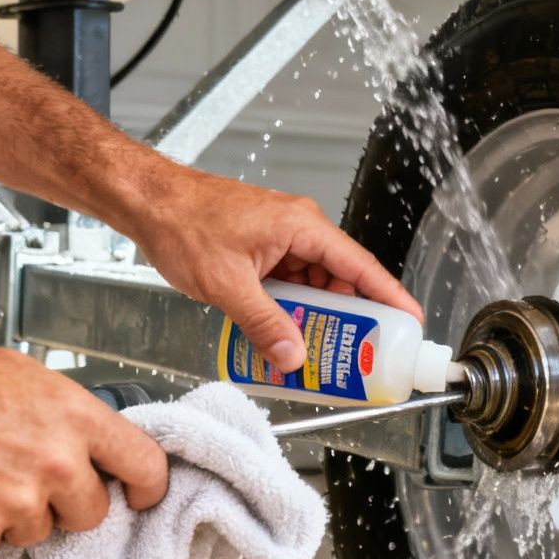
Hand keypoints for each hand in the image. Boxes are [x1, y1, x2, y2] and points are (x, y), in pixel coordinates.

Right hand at [0, 341, 169, 555]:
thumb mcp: (26, 378)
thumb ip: (69, 416)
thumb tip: (94, 443)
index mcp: (74, 419)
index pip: (146, 466)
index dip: (147, 487)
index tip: (141, 494)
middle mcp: (53, 464)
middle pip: (93, 513)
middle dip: (68, 503)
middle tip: (30, 478)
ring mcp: (13, 503)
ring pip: (41, 532)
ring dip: (18, 514)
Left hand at [129, 169, 420, 371]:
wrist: (147, 201)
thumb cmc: (182, 221)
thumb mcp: (227, 283)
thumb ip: (262, 322)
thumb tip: (292, 356)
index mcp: (302, 227)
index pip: (361, 266)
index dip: (390, 297)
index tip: (411, 323)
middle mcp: (299, 230)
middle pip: (342, 282)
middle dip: (351, 319)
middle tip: (360, 353)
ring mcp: (282, 240)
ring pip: (315, 287)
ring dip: (317, 318)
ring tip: (320, 352)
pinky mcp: (264, 251)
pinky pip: (291, 285)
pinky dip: (292, 310)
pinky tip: (285, 335)